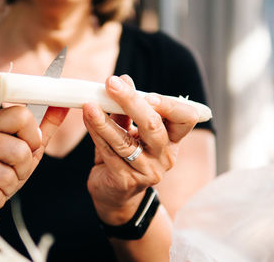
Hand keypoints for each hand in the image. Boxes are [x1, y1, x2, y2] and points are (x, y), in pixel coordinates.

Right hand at [0, 106, 67, 223]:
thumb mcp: (23, 147)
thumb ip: (43, 128)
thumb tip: (64, 105)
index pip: (22, 115)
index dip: (33, 137)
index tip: (27, 147)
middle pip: (19, 150)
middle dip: (23, 169)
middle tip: (11, 172)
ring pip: (6, 176)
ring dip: (9, 187)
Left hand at [83, 75, 198, 224]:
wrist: (115, 194)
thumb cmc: (125, 157)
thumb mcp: (130, 132)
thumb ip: (127, 111)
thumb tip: (123, 79)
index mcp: (172, 140)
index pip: (186, 118)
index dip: (168, 104)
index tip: (146, 93)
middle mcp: (165, 157)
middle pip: (153, 126)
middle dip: (131, 102)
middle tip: (111, 83)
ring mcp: (147, 171)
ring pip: (125, 141)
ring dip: (105, 119)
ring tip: (90, 103)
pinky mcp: (126, 180)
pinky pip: (108, 152)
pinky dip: (96, 132)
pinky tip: (88, 117)